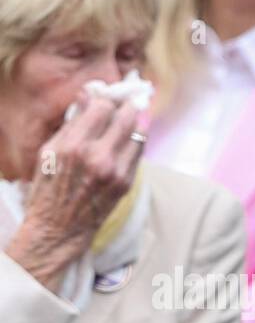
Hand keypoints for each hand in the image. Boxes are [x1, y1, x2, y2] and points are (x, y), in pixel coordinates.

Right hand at [3, 95, 146, 290]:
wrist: (59, 227)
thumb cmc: (49, 186)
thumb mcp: (50, 150)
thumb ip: (72, 123)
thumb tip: (87, 96)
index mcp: (74, 145)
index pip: (102, 107)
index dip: (107, 98)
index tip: (109, 95)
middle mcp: (98, 157)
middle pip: (126, 118)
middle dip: (129, 105)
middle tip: (131, 99)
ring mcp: (116, 171)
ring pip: (138, 135)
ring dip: (137, 123)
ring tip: (134, 115)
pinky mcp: (126, 184)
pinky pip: (138, 154)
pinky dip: (135, 142)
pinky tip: (130, 138)